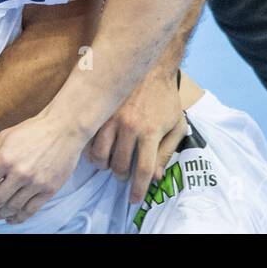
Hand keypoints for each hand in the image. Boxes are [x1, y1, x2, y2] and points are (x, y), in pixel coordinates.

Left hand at [0, 110, 88, 223]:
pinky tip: (12, 219)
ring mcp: (35, 183)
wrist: (64, 129)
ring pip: (13, 207)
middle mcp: (19, 173)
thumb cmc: (34, 130)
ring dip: (1, 215)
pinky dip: (19, 218)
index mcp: (4, 158)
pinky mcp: (49, 190)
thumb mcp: (5, 135)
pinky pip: (31, 210)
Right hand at [87, 68, 185, 203]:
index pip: (143, 169)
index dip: (138, 189)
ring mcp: (112, 118)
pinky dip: (92, 151)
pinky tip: (99, 152)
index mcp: (150, 132)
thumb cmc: (165, 99)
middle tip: (124, 175)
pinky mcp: (100, 111)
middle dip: (122, 176)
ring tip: (110, 164)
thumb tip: (156, 177)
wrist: (151, 68)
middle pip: (120, 165)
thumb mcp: (176, 125)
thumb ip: (167, 152)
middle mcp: (129, 126)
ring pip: (101, 155)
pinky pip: (90, 139)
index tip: (134, 199)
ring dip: (105, 166)